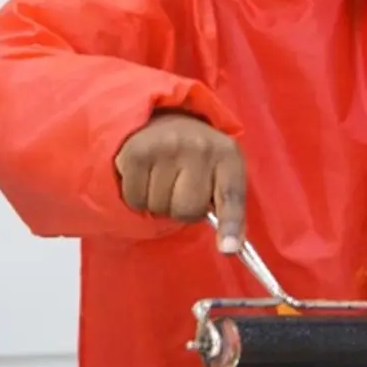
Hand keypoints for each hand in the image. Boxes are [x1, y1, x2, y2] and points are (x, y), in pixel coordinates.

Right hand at [114, 112, 245, 251]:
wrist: (163, 118)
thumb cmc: (196, 157)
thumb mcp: (220, 172)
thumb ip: (226, 208)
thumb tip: (228, 248)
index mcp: (227, 155)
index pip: (230, 196)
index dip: (230, 224)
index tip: (227, 249)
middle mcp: (199, 147)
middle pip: (187, 210)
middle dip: (181, 209)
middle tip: (179, 189)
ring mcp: (167, 147)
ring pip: (158, 207)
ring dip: (157, 202)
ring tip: (162, 178)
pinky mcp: (137, 152)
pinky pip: (135, 199)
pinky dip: (137, 196)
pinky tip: (145, 176)